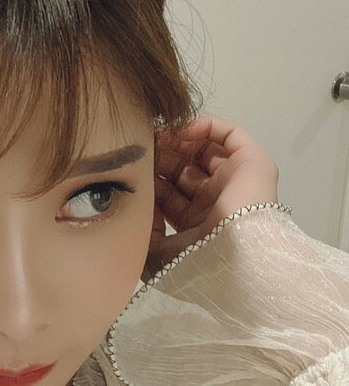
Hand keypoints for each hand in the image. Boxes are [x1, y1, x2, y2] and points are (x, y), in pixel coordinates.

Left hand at [145, 114, 279, 276]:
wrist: (233, 259)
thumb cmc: (194, 259)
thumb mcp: (155, 255)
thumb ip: (141, 232)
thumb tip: (136, 207)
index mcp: (196, 224)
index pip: (169, 191)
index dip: (149, 176)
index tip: (131, 165)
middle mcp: (216, 201)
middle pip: (184, 168)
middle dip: (160, 156)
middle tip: (140, 147)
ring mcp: (235, 182)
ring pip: (203, 150)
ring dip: (178, 140)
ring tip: (157, 136)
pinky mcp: (253, 164)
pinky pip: (230, 134)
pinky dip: (206, 126)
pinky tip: (181, 131)